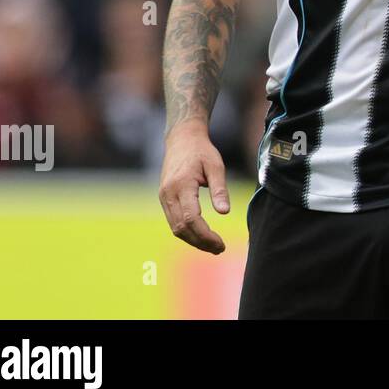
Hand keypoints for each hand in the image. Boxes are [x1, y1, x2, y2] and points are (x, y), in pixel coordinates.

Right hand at [158, 120, 229, 253]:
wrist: (182, 139)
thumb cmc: (202, 151)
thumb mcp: (216, 166)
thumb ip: (220, 189)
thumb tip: (224, 212)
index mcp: (181, 185)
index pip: (191, 219)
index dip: (206, 235)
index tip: (221, 244)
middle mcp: (168, 194)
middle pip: (181, 228)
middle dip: (200, 242)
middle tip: (219, 249)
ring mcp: (164, 197)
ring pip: (175, 228)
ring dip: (193, 240)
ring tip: (213, 246)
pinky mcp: (165, 199)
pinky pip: (174, 221)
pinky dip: (187, 232)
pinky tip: (202, 235)